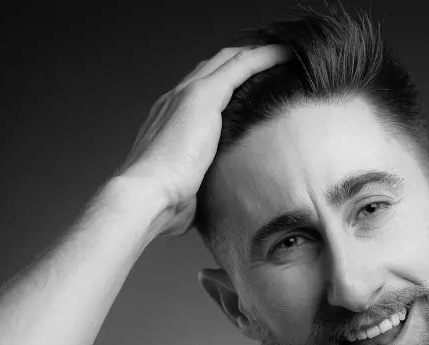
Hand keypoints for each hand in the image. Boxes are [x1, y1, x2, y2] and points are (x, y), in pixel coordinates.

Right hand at [116, 45, 291, 236]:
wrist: (145, 195)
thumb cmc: (162, 203)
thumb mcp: (185, 191)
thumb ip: (197, 188)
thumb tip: (210, 206)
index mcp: (169, 121)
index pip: (200, 92)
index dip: (224, 84)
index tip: (248, 87)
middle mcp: (175, 100)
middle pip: (212, 68)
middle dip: (241, 61)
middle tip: (270, 62)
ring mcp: (187, 95)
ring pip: (227, 60)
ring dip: (255, 55)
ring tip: (281, 55)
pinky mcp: (202, 96)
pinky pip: (240, 66)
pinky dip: (263, 57)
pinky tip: (283, 55)